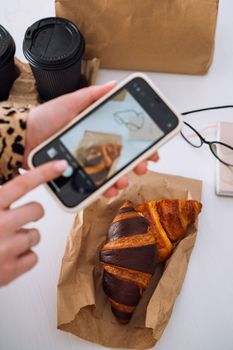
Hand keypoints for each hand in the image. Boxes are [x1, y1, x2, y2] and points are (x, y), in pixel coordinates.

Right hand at [0, 160, 67, 285]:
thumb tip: (9, 189)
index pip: (22, 183)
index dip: (44, 172)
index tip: (61, 165)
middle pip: (37, 210)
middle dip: (31, 213)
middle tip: (18, 218)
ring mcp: (6, 248)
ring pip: (35, 235)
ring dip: (24, 238)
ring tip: (3, 242)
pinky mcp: (10, 271)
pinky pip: (33, 257)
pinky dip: (23, 258)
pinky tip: (7, 257)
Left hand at [23, 82, 158, 196]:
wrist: (25, 138)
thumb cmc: (46, 119)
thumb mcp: (71, 102)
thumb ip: (93, 95)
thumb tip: (114, 86)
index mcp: (98, 130)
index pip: (126, 138)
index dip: (142, 144)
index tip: (153, 149)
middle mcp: (96, 147)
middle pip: (123, 158)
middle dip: (137, 164)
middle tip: (142, 166)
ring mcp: (88, 162)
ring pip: (112, 174)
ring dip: (122, 179)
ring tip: (123, 181)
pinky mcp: (78, 174)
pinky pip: (95, 185)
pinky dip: (104, 189)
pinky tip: (107, 190)